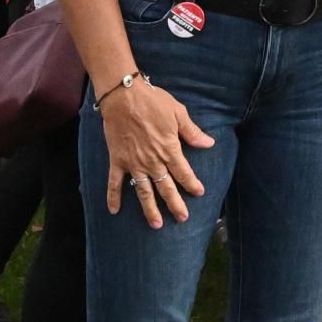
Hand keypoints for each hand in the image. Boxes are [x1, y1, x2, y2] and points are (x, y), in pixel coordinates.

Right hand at [101, 82, 213, 225]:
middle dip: (175, 204)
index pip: (183, 172)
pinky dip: (113, 197)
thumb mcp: (178, 113)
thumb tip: (209, 143)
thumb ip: (192, 132)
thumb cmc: (153, 102)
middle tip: (182, 218)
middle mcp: (152, 161)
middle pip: (165, 187)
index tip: (198, 193)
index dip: (192, 184)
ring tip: (156, 224)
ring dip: (149, 208)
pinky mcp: (117, 160)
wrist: (123, 96)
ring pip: (143, 191)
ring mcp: (133, 163)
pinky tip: (113, 211)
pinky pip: (115, 182)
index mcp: (169, 149)